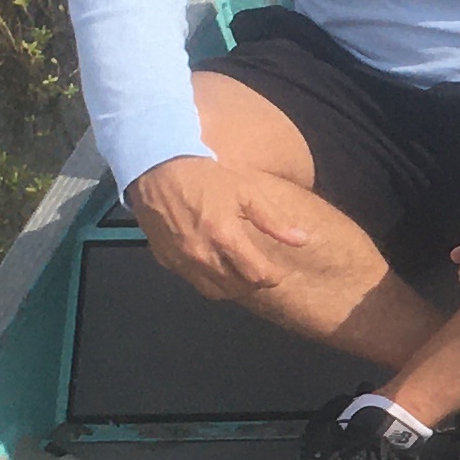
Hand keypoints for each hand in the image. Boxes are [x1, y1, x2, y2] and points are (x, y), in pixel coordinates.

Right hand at [128, 154, 318, 304]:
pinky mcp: (167, 260)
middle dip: (254, 283)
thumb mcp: (245, 191)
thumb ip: (273, 220)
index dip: (272, 277)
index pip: (257, 275)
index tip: (277, 271)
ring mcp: (182, 260)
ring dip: (233, 287)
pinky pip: (194, 283)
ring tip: (241, 273)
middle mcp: (202, 254)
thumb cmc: (205, 177)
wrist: (156, 167)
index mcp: (225, 236)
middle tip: (261, 271)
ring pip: (215, 292)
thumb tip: (303, 240)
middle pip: (238, 287)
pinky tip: (217, 268)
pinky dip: (210, 282)